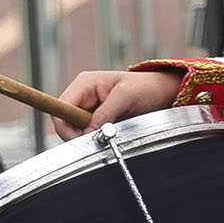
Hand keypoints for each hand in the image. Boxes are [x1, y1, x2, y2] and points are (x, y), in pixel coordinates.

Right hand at [56, 68, 181, 138]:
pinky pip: (87, 133)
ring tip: (108, 134)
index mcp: (85, 83)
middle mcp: (83, 95)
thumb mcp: (126, 97)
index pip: (61, 109)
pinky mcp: (97, 120)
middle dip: (78, 134)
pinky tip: (108, 135)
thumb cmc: (147, 87)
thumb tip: (87, 132)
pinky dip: (94, 138)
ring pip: (75, 130)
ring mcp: (89, 108)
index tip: (81, 139)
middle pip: (65, 122)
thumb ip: (105, 113)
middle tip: (98, 139)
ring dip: (88, 137)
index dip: (66, 127)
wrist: (162, 93)